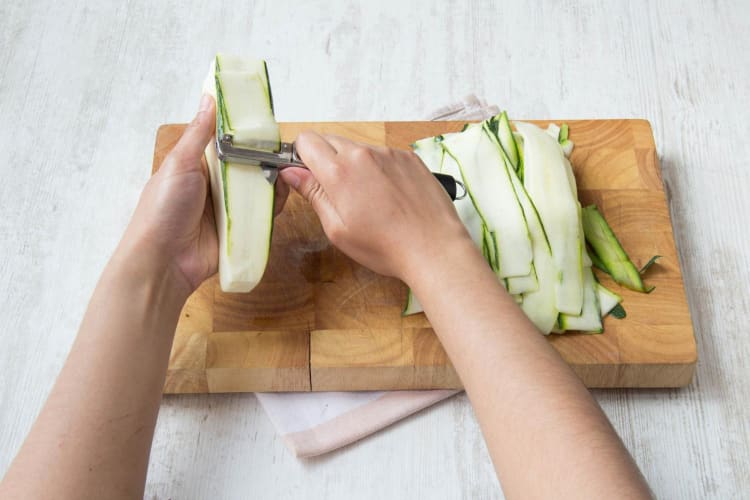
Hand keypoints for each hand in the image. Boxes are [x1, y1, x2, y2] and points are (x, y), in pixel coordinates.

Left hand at [121, 94, 288, 292]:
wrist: (164, 261)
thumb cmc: (162, 210)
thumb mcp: (179, 164)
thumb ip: (198, 133)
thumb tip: (209, 98)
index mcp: (197, 166)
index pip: (226, 143)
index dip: (245, 133)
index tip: (265, 121)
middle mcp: (214, 186)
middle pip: (247, 166)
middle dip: (264, 158)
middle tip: (282, 149)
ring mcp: (228, 209)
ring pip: (258, 190)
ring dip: (271, 182)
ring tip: (285, 171)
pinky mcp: (239, 230)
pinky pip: (261, 216)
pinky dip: (272, 207)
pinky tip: (280, 197)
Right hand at [279, 131, 470, 282]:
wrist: (433, 248)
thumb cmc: (384, 246)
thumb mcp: (337, 228)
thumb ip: (313, 193)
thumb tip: (291, 172)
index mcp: (339, 172)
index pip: (306, 140)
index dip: (302, 157)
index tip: (308, 176)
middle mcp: (363, 154)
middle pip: (330, 140)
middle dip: (326, 160)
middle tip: (338, 193)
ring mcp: (389, 153)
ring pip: (358, 147)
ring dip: (354, 165)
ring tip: (369, 198)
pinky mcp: (409, 157)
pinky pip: (383, 154)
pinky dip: (379, 168)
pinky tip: (389, 195)